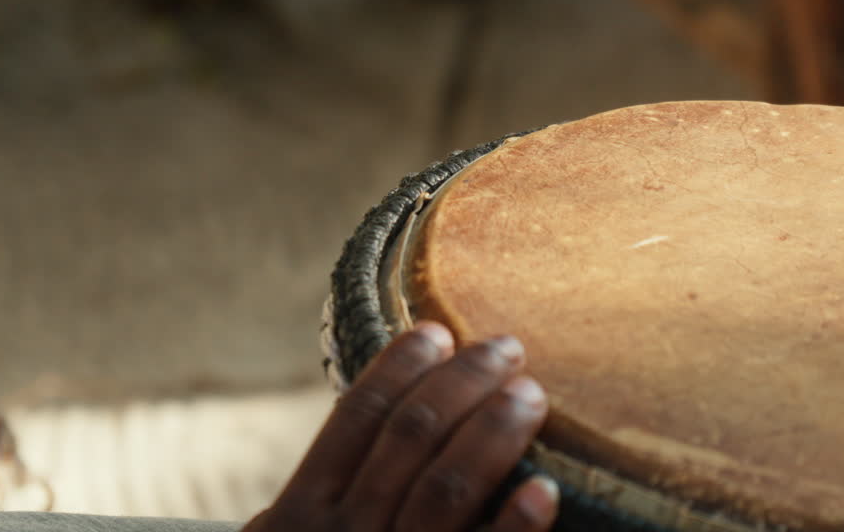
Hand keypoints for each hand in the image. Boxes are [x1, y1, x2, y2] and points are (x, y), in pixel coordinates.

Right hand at [242, 322, 557, 531]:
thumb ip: (322, 498)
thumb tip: (381, 416)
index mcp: (300, 516)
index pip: (357, 417)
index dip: (401, 367)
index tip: (439, 330)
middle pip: (409, 436)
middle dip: (463, 383)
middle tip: (508, 349)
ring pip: (443, 486)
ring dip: (493, 431)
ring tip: (530, 395)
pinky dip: (511, 526)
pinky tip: (543, 491)